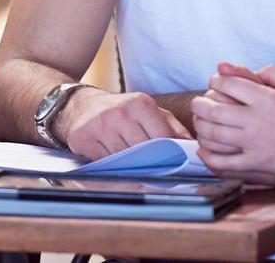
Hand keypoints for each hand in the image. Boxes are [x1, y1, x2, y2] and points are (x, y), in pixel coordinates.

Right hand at [56, 88, 189, 159]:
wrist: (81, 105)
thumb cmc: (121, 111)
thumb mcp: (147, 111)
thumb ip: (171, 126)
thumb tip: (192, 145)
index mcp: (139, 103)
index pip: (162, 137)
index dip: (169, 154)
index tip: (173, 165)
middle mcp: (119, 112)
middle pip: (144, 151)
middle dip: (151, 163)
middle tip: (154, 170)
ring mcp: (100, 124)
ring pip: (125, 159)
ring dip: (131, 166)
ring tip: (133, 165)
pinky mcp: (83, 137)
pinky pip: (105, 162)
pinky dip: (111, 166)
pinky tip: (113, 161)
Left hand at [193, 62, 274, 184]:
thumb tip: (252, 71)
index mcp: (267, 99)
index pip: (229, 84)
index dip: (216, 80)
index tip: (215, 82)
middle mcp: (256, 122)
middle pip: (213, 109)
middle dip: (200, 103)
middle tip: (199, 102)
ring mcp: (254, 146)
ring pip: (213, 135)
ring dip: (201, 126)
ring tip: (200, 122)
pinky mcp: (256, 168)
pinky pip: (223, 164)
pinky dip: (208, 157)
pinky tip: (204, 149)